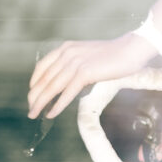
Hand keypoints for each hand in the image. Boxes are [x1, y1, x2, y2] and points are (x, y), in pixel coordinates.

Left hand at [27, 34, 157, 119]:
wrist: (132, 49)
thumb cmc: (115, 55)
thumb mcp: (89, 55)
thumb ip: (76, 64)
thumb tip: (69, 82)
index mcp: (66, 48)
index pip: (42, 67)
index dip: (34, 82)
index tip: (32, 93)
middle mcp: (67, 54)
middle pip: (44, 79)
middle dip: (34, 96)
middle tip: (30, 109)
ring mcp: (75, 63)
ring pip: (52, 87)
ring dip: (41, 103)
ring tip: (35, 114)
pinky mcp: (85, 73)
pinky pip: (67, 92)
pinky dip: (57, 105)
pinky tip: (51, 113)